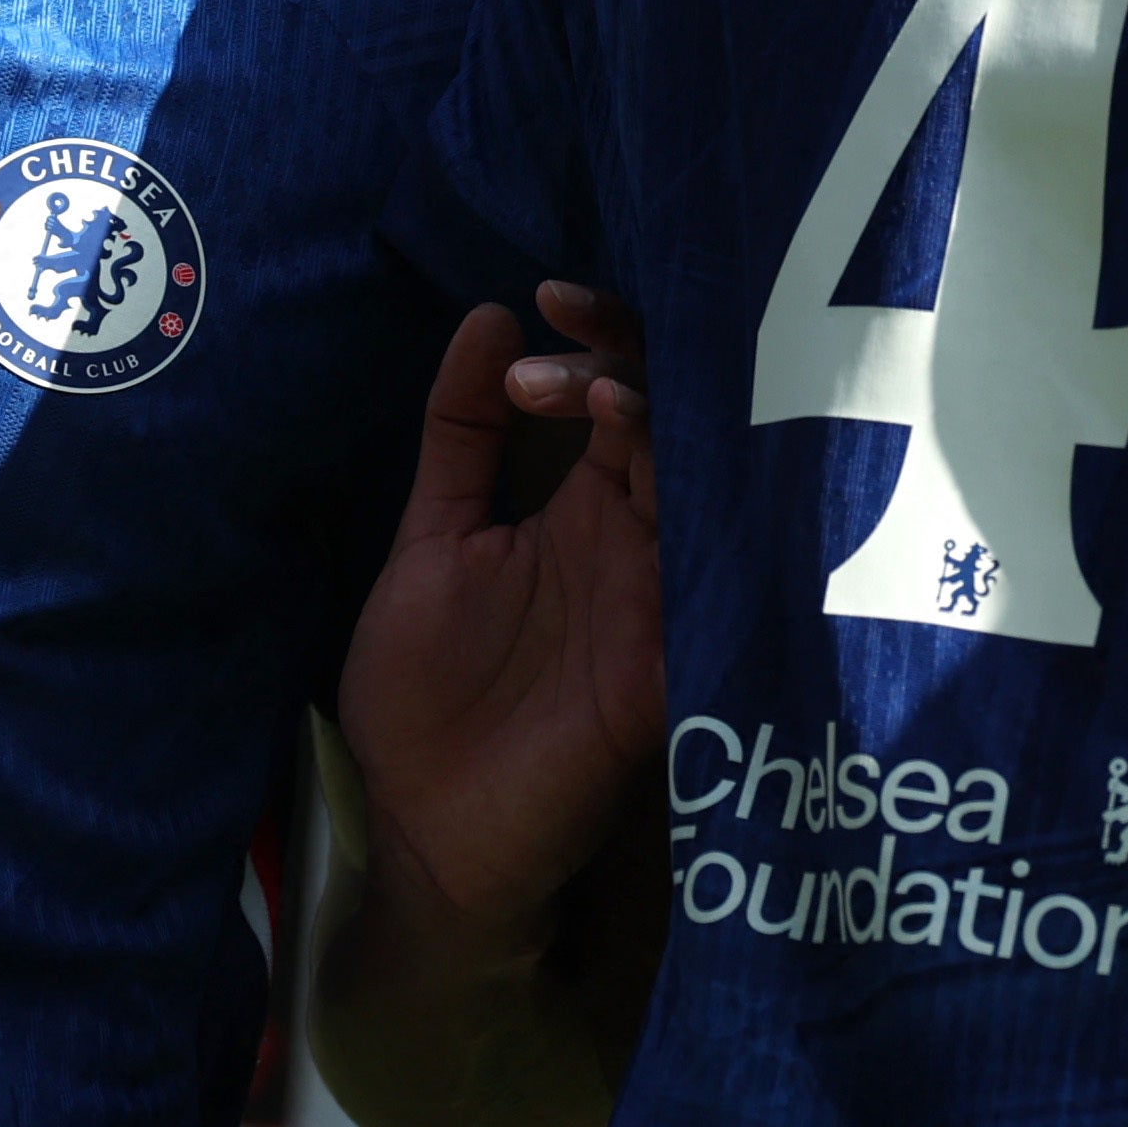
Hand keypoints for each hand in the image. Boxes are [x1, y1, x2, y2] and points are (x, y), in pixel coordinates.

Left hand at [339, 293, 663, 939]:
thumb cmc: (423, 692)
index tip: (544, 297)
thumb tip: (490, 315)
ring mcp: (661, 599)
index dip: (601, 332)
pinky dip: (691, 515)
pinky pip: (712, 577)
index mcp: (587, 507)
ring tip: (595, 395)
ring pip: (707, 480)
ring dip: (660, 424)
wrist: (414, 829)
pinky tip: (649, 468)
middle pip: (681, 421)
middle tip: (567, 329)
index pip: (627, 392)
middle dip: (636, 357)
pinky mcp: (670, 664)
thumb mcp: (432, 538)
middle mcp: (639, 542)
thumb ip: (461, 436)